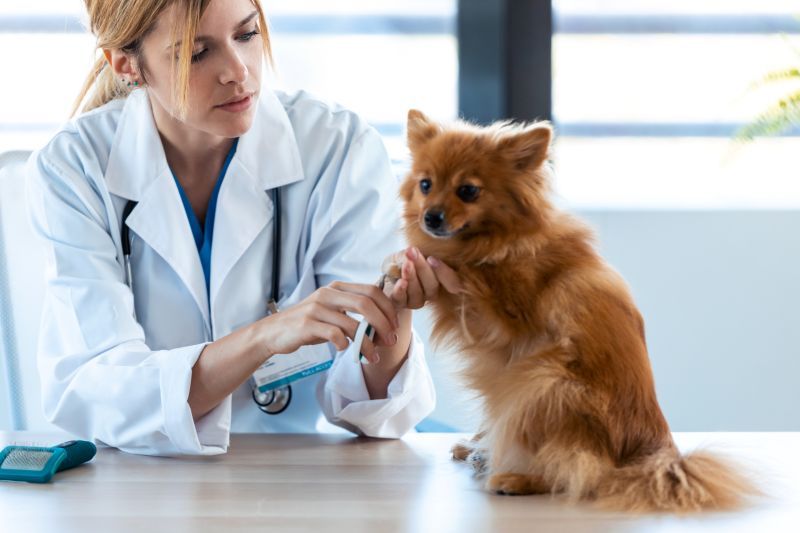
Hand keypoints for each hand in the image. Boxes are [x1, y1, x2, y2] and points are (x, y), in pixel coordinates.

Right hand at [256, 281, 399, 362]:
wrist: (274, 332)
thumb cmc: (309, 324)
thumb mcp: (332, 312)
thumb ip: (353, 313)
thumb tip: (384, 326)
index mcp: (337, 288)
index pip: (371, 291)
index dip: (387, 308)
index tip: (394, 326)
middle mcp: (328, 294)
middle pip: (366, 304)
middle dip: (383, 324)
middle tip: (391, 341)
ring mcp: (316, 308)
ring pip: (352, 324)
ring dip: (367, 343)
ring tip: (372, 357)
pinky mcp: (306, 324)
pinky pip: (334, 334)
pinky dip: (345, 344)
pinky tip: (346, 351)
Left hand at [383, 247, 462, 309]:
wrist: (385, 270)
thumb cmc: (402, 260)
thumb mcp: (410, 253)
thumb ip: (418, 253)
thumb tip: (421, 246)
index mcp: (440, 279)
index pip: (452, 283)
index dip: (445, 274)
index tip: (432, 259)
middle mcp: (430, 293)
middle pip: (432, 286)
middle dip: (422, 268)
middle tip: (412, 253)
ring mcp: (416, 300)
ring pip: (418, 293)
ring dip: (411, 276)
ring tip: (405, 263)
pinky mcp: (400, 304)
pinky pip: (402, 299)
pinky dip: (401, 290)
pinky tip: (401, 282)